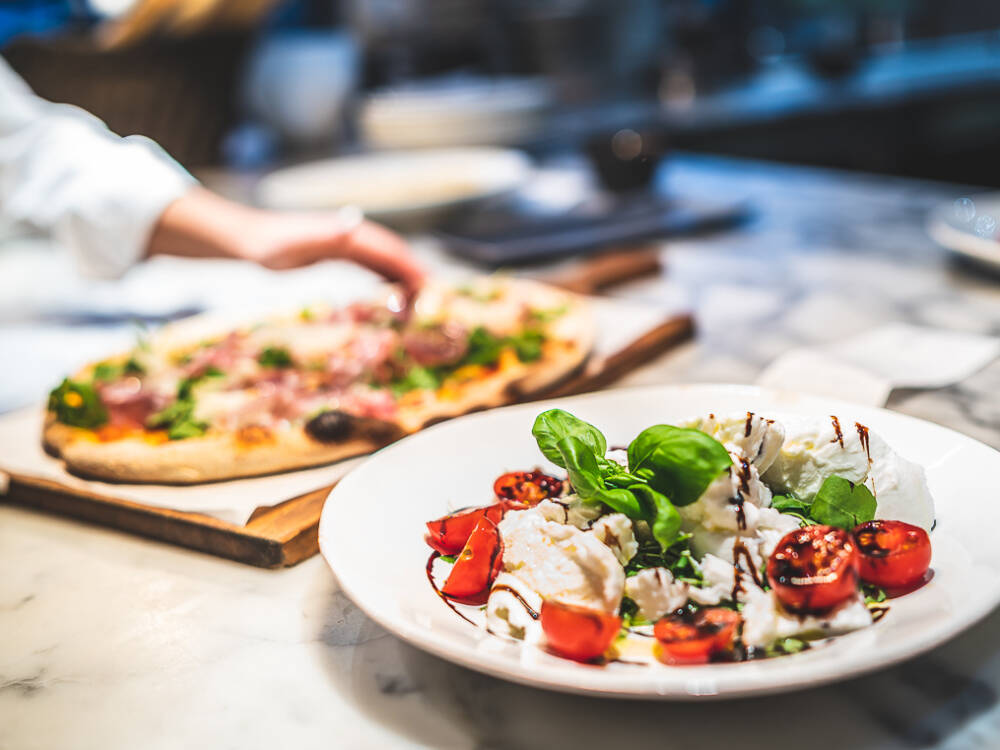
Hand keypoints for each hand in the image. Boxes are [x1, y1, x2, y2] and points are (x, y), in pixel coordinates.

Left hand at [147, 187, 425, 297]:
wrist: (251, 239)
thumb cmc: (272, 242)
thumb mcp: (298, 240)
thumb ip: (326, 233)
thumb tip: (354, 224)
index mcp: (349, 232)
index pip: (389, 249)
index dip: (410, 265)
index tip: (428, 285)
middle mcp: (353, 234)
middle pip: (393, 254)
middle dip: (414, 273)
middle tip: (433, 298)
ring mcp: (347, 243)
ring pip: (385, 260)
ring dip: (403, 278)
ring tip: (419, 301)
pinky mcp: (338, 253)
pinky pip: (371, 266)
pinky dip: (387, 278)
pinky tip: (394, 293)